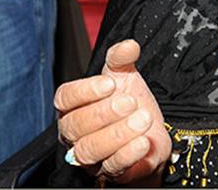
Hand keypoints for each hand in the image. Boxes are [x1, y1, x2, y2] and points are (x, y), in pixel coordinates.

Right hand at [55, 40, 170, 183]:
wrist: (152, 134)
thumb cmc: (131, 105)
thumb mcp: (127, 77)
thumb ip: (122, 60)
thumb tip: (128, 45)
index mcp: (75, 106)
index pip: (65, 99)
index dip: (84, 91)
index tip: (110, 84)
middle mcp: (76, 133)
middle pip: (75, 125)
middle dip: (103, 113)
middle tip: (130, 102)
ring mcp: (91, 155)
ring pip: (90, 149)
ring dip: (118, 133)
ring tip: (142, 118)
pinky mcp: (110, 172)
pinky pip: (112, 167)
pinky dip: (127, 154)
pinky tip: (143, 141)